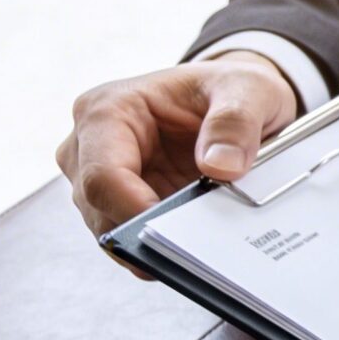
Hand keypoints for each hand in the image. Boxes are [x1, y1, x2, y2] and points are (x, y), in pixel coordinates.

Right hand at [56, 53, 299, 234]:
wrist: (233, 99)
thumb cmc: (229, 87)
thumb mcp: (249, 89)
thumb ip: (236, 122)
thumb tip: (219, 167)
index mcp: (108, 110)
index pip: (102, 175)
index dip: (134, 211)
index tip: (175, 232)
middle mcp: (89, 147)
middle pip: (101, 211)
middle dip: (147, 234)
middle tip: (196, 252)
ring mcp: (101, 179)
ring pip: (113, 232)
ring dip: (155, 245)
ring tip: (202, 250)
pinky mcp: (121, 203)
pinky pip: (131, 238)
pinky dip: (161, 247)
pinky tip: (194, 249)